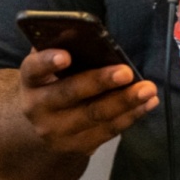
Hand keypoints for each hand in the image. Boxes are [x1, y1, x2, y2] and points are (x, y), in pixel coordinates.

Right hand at [18, 47, 157, 158]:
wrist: (45, 123)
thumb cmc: (55, 82)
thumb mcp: (51, 67)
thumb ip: (64, 49)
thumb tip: (87, 33)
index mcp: (30, 80)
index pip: (34, 69)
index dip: (48, 62)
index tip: (66, 55)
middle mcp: (38, 108)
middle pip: (70, 94)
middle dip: (100, 82)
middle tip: (126, 72)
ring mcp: (57, 131)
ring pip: (94, 115)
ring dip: (125, 102)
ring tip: (148, 89)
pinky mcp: (77, 146)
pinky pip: (108, 131)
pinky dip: (131, 116)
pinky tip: (148, 103)